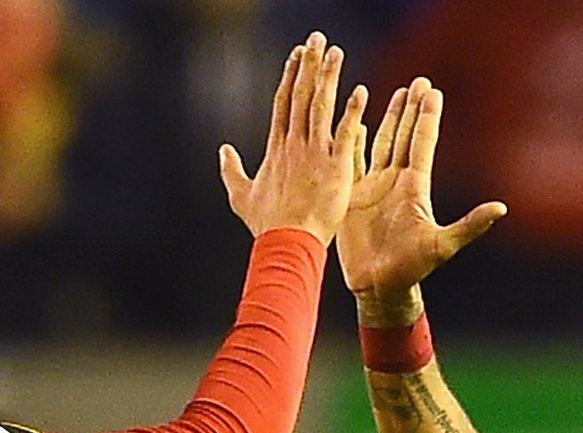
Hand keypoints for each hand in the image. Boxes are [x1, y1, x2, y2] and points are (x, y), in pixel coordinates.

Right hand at [220, 33, 366, 244]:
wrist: (287, 243)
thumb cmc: (267, 224)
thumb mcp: (241, 196)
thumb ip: (231, 170)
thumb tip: (222, 150)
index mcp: (276, 148)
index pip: (284, 102)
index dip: (291, 76)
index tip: (298, 54)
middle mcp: (294, 145)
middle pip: (302, 96)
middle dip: (309, 65)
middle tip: (318, 39)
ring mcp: (315, 155)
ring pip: (321, 107)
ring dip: (329, 77)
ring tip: (336, 52)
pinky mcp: (335, 169)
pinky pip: (344, 135)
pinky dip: (352, 113)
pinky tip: (360, 91)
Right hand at [338, 80, 504, 323]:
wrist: (380, 287)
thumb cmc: (412, 269)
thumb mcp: (443, 245)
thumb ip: (470, 225)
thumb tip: (501, 208)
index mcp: (415, 187)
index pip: (422, 143)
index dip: (426, 117)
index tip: (432, 90)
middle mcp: (396, 182)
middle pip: (403, 136)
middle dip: (411, 108)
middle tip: (419, 81)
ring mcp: (374, 188)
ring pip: (381, 143)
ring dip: (388, 118)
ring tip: (396, 92)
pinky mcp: (353, 197)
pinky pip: (352, 162)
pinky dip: (352, 141)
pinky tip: (353, 122)